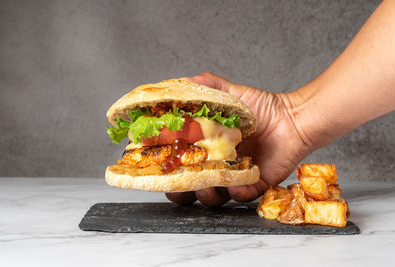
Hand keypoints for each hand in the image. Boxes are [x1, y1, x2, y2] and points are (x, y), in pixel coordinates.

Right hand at [166, 72, 312, 206]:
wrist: (292, 119)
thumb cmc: (262, 107)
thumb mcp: (230, 93)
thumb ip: (206, 86)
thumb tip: (179, 82)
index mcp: (208, 148)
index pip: (182, 164)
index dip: (169, 170)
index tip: (159, 168)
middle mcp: (219, 166)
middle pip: (193, 187)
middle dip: (182, 191)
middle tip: (179, 186)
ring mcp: (236, 178)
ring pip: (214, 197)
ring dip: (205, 195)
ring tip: (205, 185)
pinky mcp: (254, 184)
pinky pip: (241, 196)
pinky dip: (236, 193)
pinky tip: (235, 184)